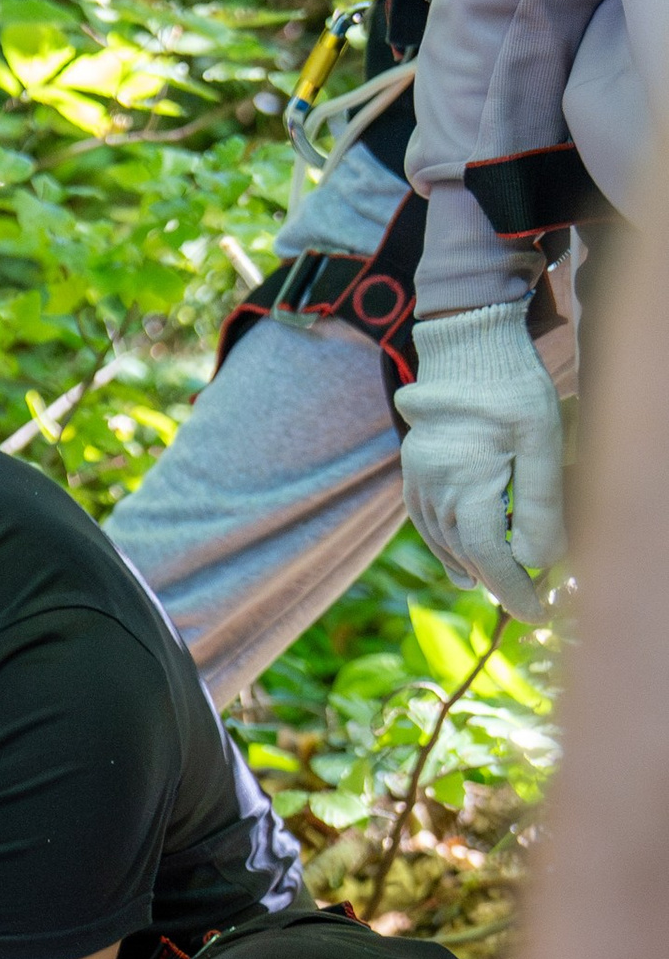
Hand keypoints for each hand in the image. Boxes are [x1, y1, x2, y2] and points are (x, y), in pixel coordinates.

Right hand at [395, 304, 566, 616]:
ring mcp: (419, 482)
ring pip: (444, 544)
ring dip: (472, 568)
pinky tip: (461, 561)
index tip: (539, 613)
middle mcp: (435, 492)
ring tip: (498, 586)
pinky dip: (445, 548)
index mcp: (466, 488)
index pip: (489, 560)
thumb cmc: (511, 386)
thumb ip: (542, 504)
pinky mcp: (414, 470)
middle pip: (467, 557)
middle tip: (533, 597)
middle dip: (499, 582)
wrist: (467, 344)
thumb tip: (539, 560)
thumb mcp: (544, 441)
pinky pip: (426, 524)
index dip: (515, 592)